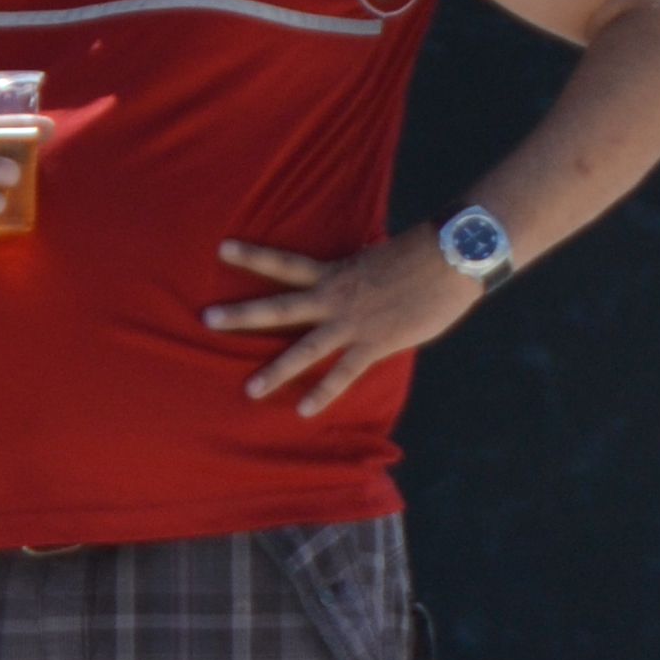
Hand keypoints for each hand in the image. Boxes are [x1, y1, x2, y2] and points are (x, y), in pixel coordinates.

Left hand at [205, 231, 481, 417]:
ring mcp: (351, 321)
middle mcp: (334, 296)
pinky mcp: (374, 342)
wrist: (452, 257)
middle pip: (279, 307)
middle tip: (207, 319)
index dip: (252, 256)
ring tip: (248, 389)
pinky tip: (304, 411)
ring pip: (304, 348)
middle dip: (241, 315)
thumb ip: (358, 275)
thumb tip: (356, 280)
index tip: (221, 249)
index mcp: (335, 272)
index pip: (284, 262)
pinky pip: (343, 372)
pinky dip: (324, 392)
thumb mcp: (378, 258)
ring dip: (275, 370)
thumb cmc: (423, 255)